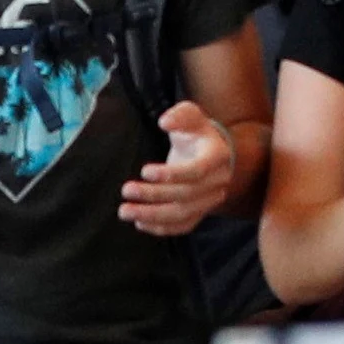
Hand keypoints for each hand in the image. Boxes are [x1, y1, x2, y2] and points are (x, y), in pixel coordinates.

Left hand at [119, 98, 238, 234]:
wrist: (213, 153)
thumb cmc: (197, 132)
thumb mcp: (191, 115)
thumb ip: (179, 115)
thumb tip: (164, 121)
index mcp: (218, 156)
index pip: (197, 171)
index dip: (171, 175)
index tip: (144, 171)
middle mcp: (218, 182)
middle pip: (186, 195)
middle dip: (154, 195)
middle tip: (126, 190)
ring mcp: (210, 200)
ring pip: (183, 215)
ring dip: (152, 216)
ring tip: (125, 211)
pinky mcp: (201, 212)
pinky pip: (183, 226)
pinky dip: (161, 228)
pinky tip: (139, 223)